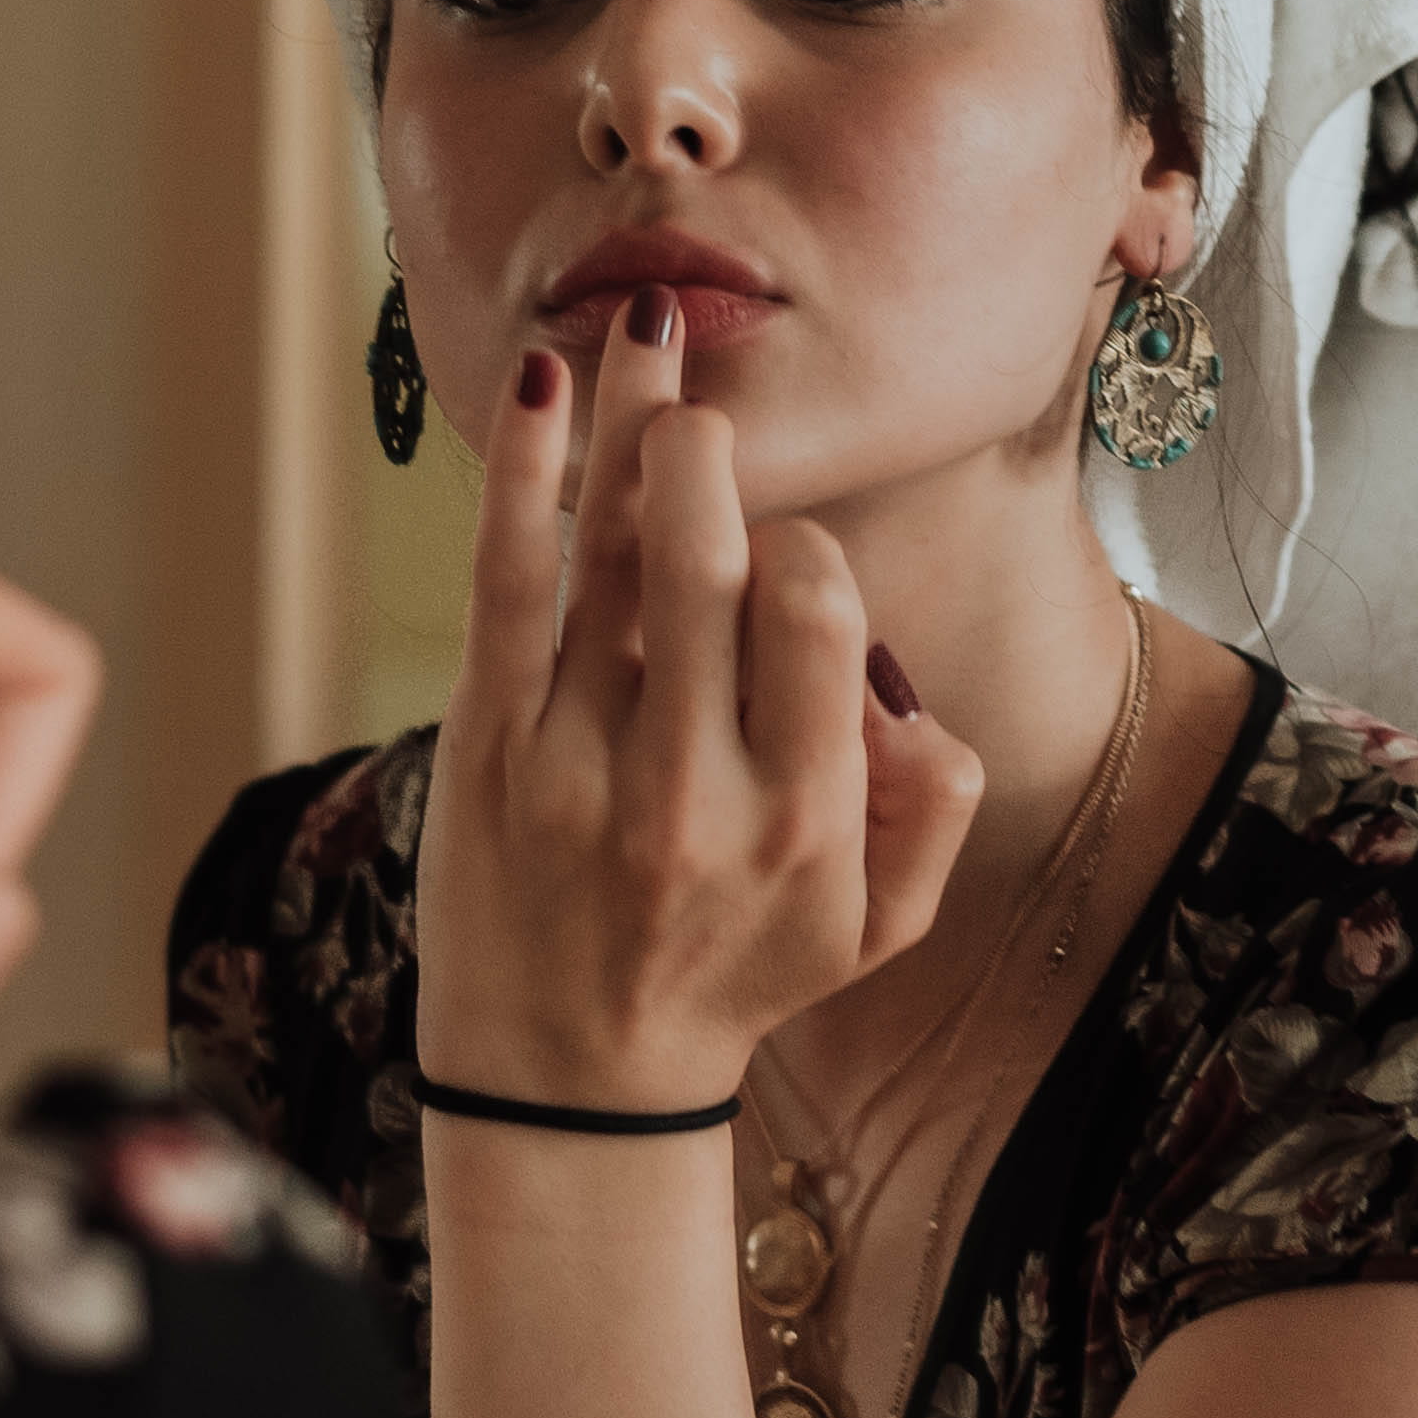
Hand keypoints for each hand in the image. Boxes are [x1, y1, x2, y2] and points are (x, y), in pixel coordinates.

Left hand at [416, 296, 981, 1112]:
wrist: (571, 1087)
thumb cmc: (738, 976)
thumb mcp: (880, 927)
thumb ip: (933, 803)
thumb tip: (908, 681)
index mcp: (804, 823)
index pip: (819, 615)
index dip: (808, 553)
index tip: (786, 559)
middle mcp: (692, 795)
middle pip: (714, 569)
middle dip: (708, 460)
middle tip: (702, 402)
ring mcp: (576, 773)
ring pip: (607, 559)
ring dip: (626, 425)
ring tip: (644, 330)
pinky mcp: (483, 755)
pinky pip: (508, 590)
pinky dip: (523, 482)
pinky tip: (545, 391)